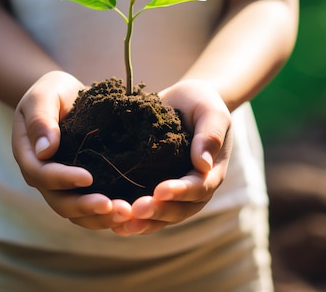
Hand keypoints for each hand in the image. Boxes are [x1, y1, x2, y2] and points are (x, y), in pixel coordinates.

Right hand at [12, 71, 132, 229]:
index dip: (63, 179)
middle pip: (60, 202)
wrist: (69, 96)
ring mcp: (62, 186)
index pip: (41, 175)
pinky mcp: (82, 188)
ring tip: (127, 214)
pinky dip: (108, 215)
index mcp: (29, 156)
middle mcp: (44, 177)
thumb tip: (45, 151)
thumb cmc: (53, 92)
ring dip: (101, 218)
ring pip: (77, 213)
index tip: (88, 178)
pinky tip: (131, 214)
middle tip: (115, 208)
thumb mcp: (44, 95)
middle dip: (86, 207)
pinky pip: (92, 209)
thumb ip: (41, 119)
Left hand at [112, 79, 231, 235]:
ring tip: (123, 223)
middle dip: (158, 212)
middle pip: (180, 210)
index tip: (160, 190)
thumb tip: (203, 164)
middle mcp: (194, 189)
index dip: (180, 192)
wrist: (183, 101)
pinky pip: (147, 211)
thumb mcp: (209, 111)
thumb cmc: (200, 103)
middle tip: (136, 210)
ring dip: (144, 222)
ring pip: (163, 217)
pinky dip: (133, 220)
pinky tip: (114, 223)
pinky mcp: (154, 188)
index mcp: (211, 172)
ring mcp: (175, 193)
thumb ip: (210, 134)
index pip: (199, 188)